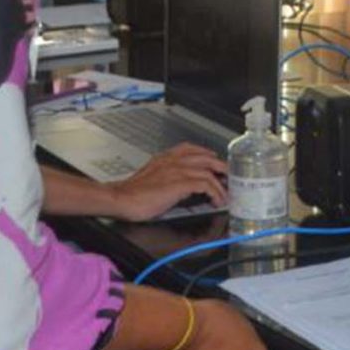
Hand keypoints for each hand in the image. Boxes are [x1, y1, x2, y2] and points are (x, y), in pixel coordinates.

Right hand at [108, 144, 226, 222]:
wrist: (121, 199)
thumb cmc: (133, 193)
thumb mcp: (152, 177)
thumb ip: (167, 175)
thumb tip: (182, 186)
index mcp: (166, 157)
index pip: (192, 148)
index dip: (207, 155)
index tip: (215, 164)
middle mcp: (173, 160)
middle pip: (206, 157)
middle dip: (221, 167)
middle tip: (229, 177)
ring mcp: (177, 170)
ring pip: (209, 171)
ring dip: (220, 184)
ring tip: (225, 194)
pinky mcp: (179, 183)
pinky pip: (205, 184)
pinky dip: (215, 192)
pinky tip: (216, 200)